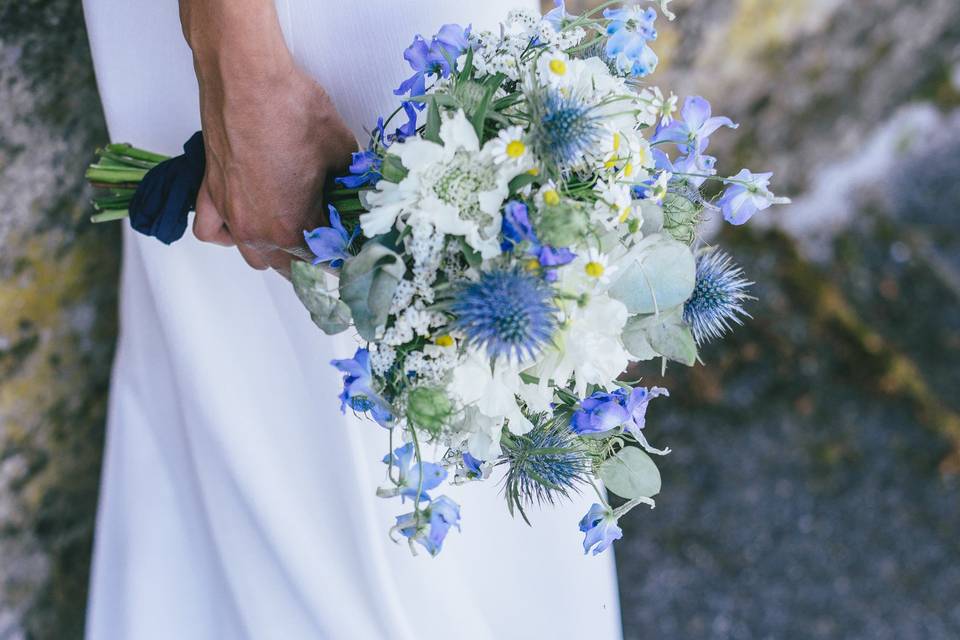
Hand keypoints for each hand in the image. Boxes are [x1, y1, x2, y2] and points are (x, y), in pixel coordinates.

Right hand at [181, 0, 356, 276]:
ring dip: (273, 249)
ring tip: (290, 230)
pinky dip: (227, 232)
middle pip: (288, 265)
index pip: (322, 260)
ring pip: (252, 253)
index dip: (340, 253)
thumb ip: (349, 184)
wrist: (247, 77)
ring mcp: (230, 214)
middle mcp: (256, 230)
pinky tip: (243, 218)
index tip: (349, 246)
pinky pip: (214, 231)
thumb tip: (357, 192)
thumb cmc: (293, 110)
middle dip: (309, 256)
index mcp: (291, 227)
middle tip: (327, 236)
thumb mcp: (342, 151)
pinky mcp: (210, 193)